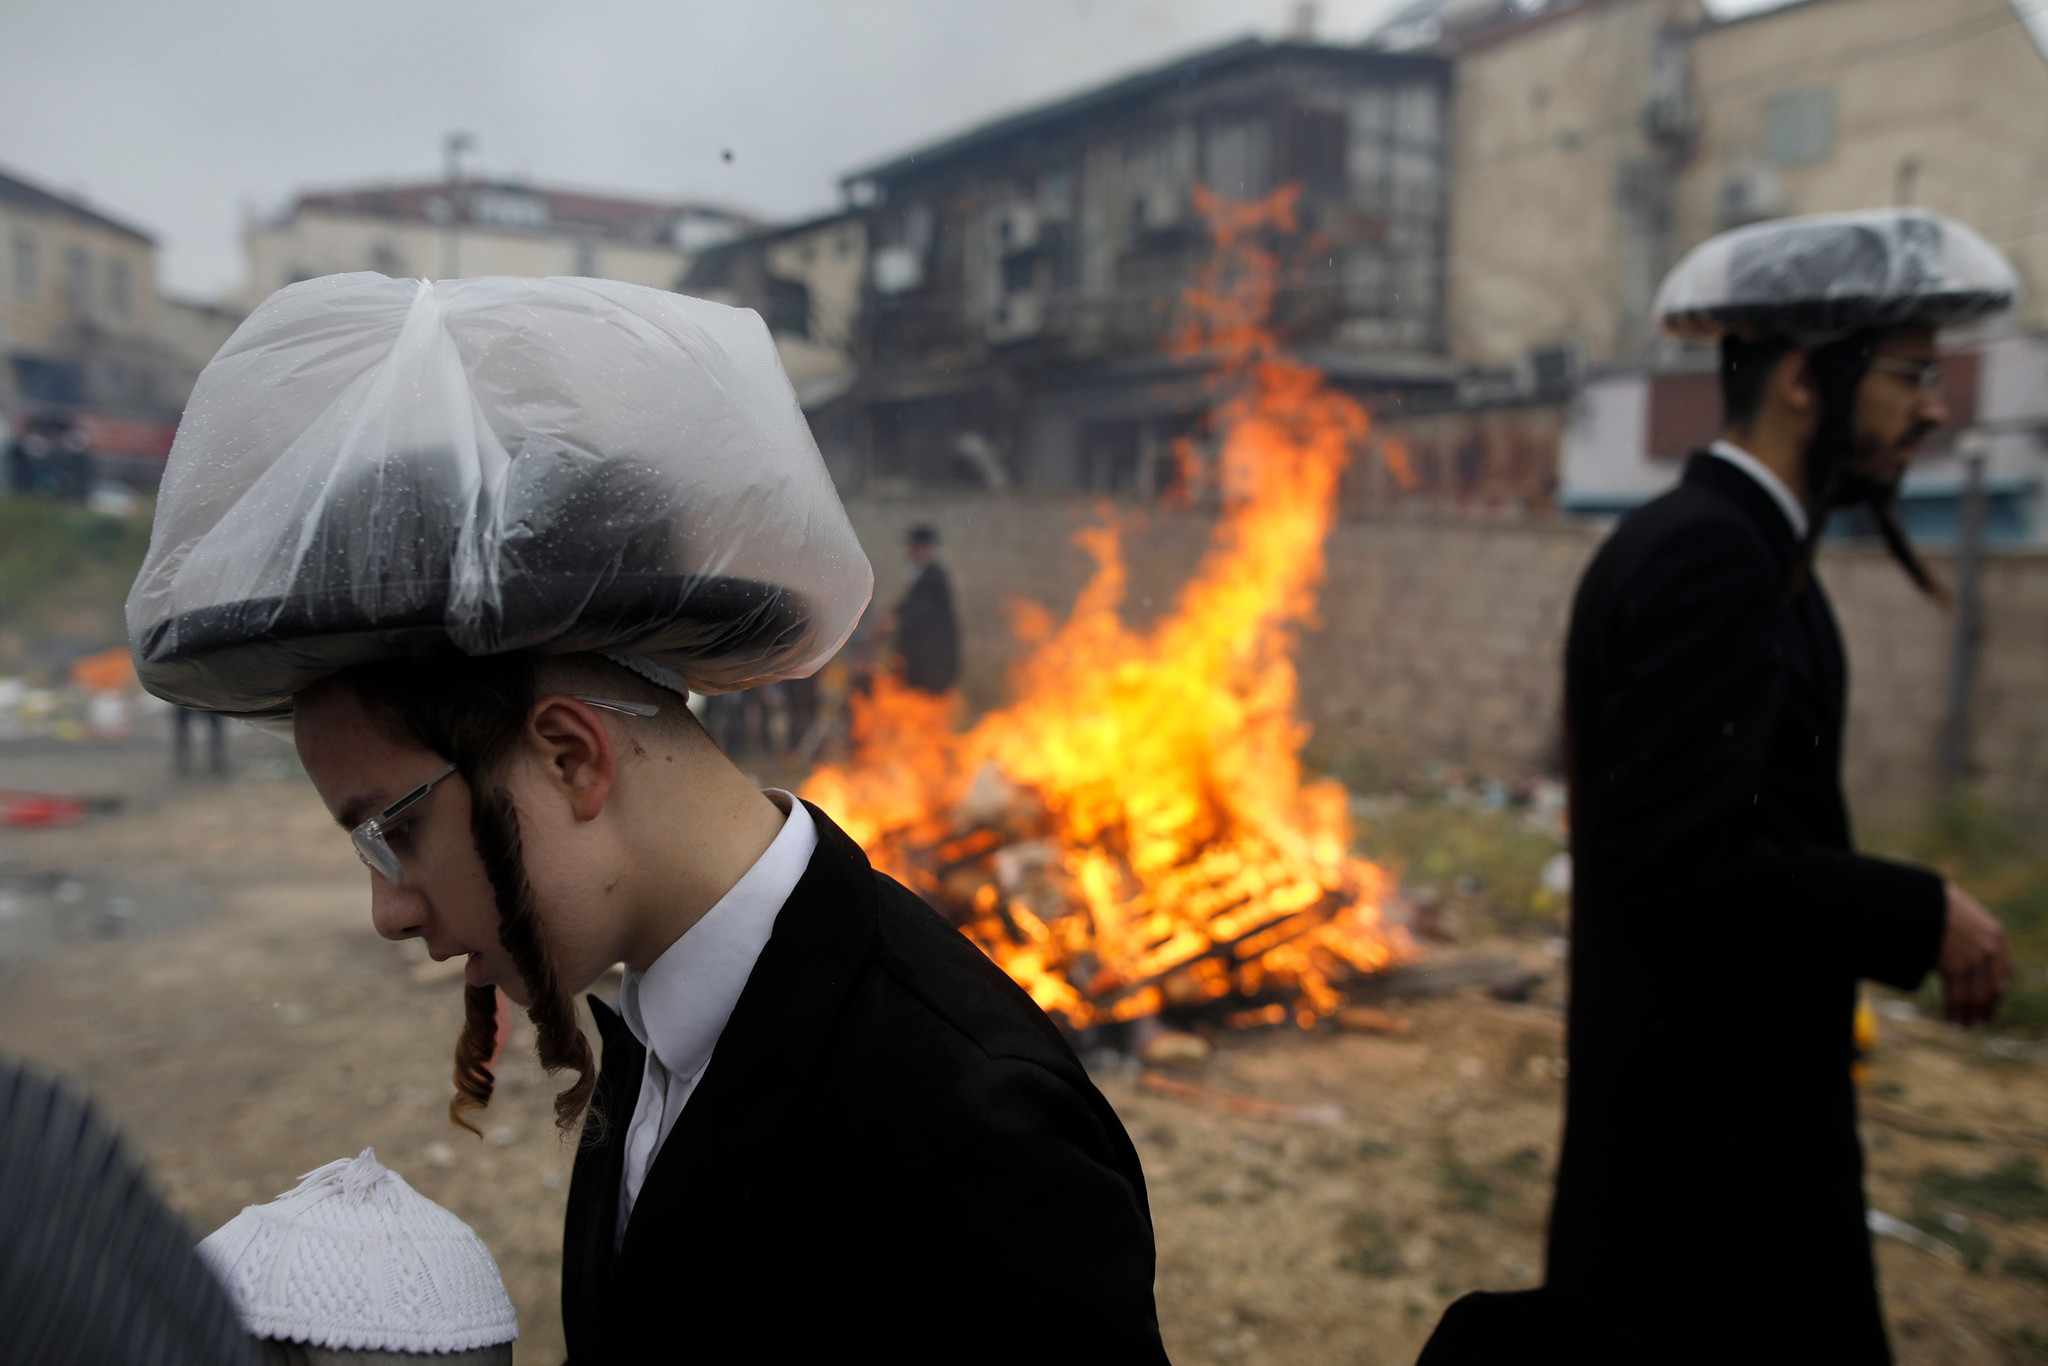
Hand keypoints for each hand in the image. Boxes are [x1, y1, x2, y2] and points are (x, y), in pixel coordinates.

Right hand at [1938, 883, 2011, 1027]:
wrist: (1919, 899)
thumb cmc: (1934, 903)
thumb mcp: (1962, 914)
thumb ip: (1971, 934)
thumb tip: (1965, 953)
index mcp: (1996, 935)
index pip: (2004, 972)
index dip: (1998, 992)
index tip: (1991, 1003)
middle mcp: (1990, 949)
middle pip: (1992, 988)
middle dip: (1985, 1007)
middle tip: (1979, 1021)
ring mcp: (1973, 958)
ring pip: (1974, 995)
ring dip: (1967, 1012)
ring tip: (1962, 1024)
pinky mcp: (1954, 966)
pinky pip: (1956, 994)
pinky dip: (1953, 1009)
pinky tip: (1949, 1016)